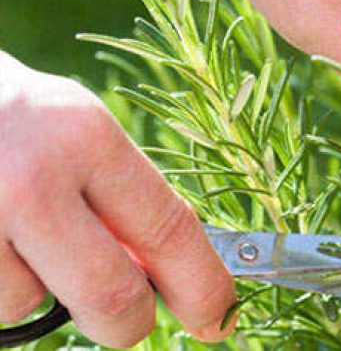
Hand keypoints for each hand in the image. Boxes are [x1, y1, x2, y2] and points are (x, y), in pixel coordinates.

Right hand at [0, 52, 235, 347]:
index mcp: (84, 135)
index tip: (220, 319)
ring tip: (8, 229)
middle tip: (127, 322)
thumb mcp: (72, 132)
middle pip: (112, 296)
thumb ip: (119, 198)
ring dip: (31, 286)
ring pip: (29, 305)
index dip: (203, 286)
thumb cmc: (7, 117)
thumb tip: (165, 275)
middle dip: (128, 324)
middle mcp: (30, 178)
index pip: (169, 229)